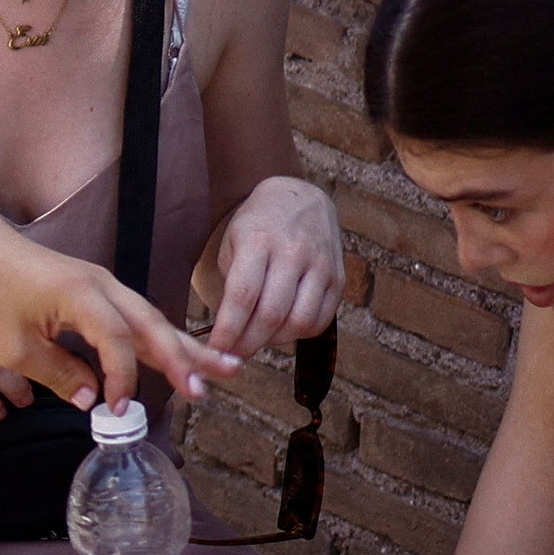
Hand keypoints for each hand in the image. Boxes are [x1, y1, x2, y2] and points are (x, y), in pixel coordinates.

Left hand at [0, 228, 237, 409]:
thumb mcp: (14, 348)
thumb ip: (58, 375)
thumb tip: (93, 400)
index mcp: (82, 297)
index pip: (118, 343)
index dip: (123, 380)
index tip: (116, 412)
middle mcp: (103, 287)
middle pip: (154, 326)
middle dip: (186, 359)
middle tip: (212, 388)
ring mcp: (105, 286)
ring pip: (153, 320)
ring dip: (187, 347)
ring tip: (227, 367)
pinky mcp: (99, 292)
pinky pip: (138, 318)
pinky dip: (162, 339)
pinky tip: (182, 356)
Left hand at [184, 176, 346, 362]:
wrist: (299, 198)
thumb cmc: (257, 226)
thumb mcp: (233, 243)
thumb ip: (231, 285)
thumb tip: (229, 334)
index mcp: (258, 240)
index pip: (242, 296)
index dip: (228, 330)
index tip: (215, 350)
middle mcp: (293, 252)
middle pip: (271, 314)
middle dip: (248, 343)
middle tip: (232, 356)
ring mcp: (320, 265)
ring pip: (299, 322)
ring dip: (274, 342)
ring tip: (258, 341)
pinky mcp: (338, 278)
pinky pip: (320, 320)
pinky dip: (299, 334)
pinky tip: (282, 330)